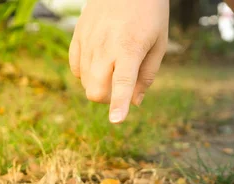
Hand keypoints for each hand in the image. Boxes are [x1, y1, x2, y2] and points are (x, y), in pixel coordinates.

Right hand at [69, 0, 168, 123]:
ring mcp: (88, 39)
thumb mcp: (159, 43)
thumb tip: (135, 103)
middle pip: (95, 89)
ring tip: (113, 71)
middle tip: (120, 90)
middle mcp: (105, 45)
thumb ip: (147, 75)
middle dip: (107, 99)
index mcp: (130, 48)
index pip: (122, 82)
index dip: (119, 104)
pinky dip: (84, 74)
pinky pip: (74, 65)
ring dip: (98, 86)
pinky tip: (98, 66)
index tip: (116, 120)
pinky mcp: (78, 33)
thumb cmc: (149, 13)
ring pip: (84, 80)